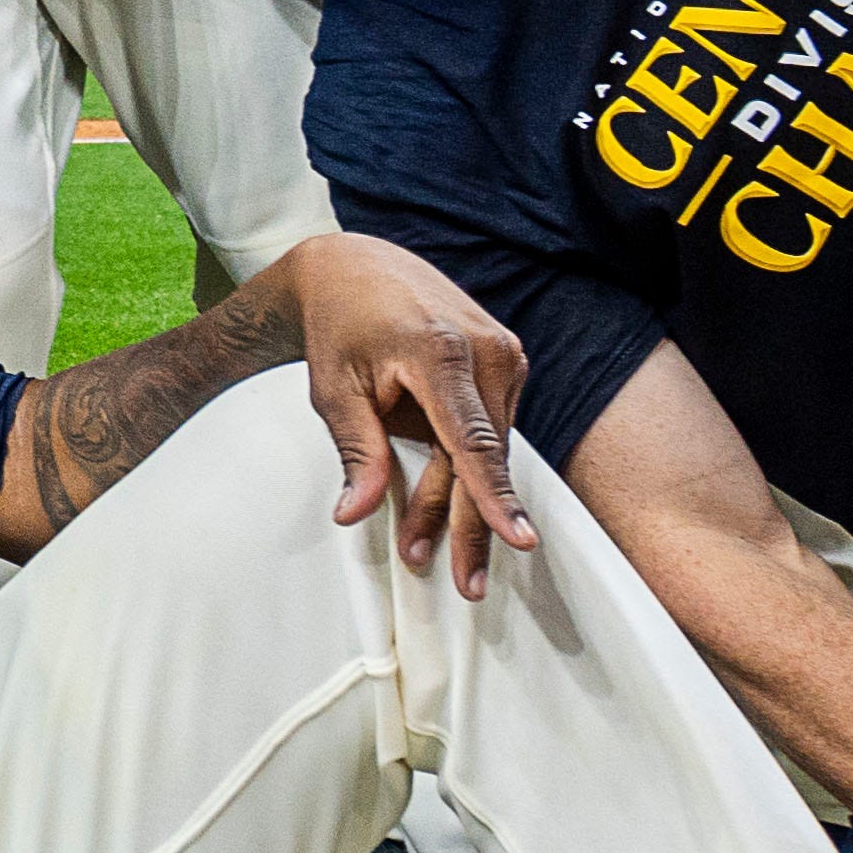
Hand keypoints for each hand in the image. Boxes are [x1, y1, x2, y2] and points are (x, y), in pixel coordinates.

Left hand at [280, 237, 541, 594]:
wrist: (358, 267)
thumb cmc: (339, 327)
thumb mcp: (333, 391)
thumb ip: (356, 451)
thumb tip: (355, 514)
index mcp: (440, 352)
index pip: (473, 440)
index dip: (494, 496)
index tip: (519, 540)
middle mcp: (485, 350)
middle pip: (485, 458)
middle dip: (473, 525)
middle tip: (465, 585)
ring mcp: (504, 353)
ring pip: (491, 449)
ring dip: (464, 503)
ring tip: (426, 551)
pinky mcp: (507, 360)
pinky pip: (492, 428)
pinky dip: (471, 469)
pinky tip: (446, 508)